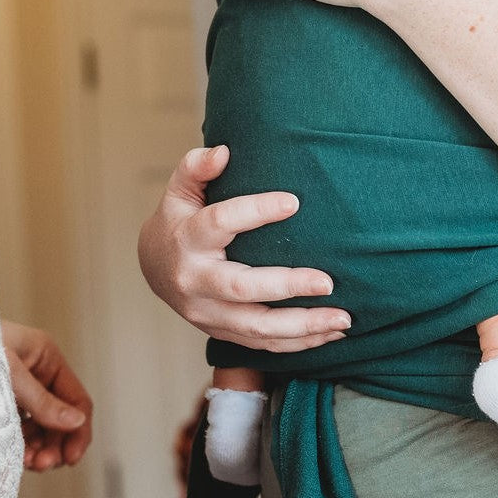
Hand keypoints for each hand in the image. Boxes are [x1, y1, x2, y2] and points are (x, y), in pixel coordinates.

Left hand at [0, 320, 92, 470]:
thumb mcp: (8, 374)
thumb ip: (42, 402)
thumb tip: (77, 422)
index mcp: (46, 356)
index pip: (77, 399)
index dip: (79, 431)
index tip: (70, 460)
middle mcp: (36, 372)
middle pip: (62, 418)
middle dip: (56, 445)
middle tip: (41, 466)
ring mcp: (18, 388)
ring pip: (42, 428)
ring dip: (40, 449)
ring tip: (27, 463)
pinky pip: (22, 429)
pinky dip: (23, 445)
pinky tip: (16, 456)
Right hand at [137, 145, 350, 351]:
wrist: (154, 267)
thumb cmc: (178, 219)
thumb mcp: (180, 189)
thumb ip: (198, 167)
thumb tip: (224, 152)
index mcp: (187, 238)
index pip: (220, 223)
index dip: (256, 211)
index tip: (293, 202)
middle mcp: (195, 281)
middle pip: (242, 288)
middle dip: (287, 286)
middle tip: (327, 281)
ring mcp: (207, 313)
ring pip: (257, 328)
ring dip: (303, 326)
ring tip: (343, 317)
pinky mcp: (221, 331)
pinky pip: (263, 345)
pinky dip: (299, 343)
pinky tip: (331, 333)